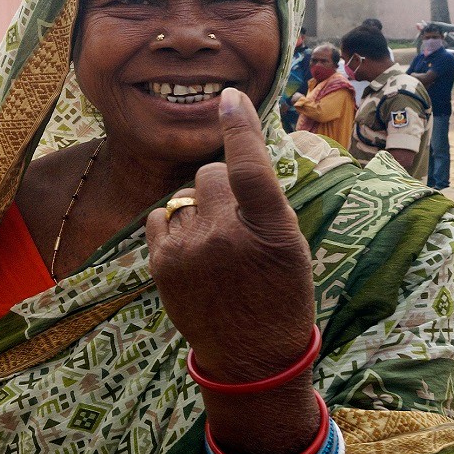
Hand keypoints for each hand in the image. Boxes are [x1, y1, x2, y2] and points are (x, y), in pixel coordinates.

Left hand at [146, 88, 312, 380]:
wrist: (251, 356)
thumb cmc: (278, 292)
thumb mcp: (290, 244)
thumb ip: (262, 201)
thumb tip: (234, 154)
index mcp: (271, 230)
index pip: (252, 168)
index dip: (240, 129)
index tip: (229, 97)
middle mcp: (226, 237)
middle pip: (209, 174)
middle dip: (220, 185)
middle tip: (237, 222)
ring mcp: (190, 251)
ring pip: (186, 196)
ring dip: (200, 210)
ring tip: (218, 248)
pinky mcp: (162, 263)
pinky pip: (162, 216)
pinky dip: (175, 224)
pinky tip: (194, 251)